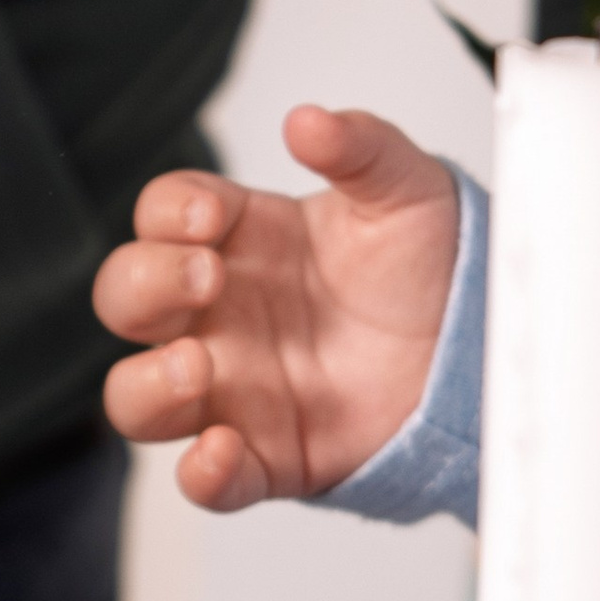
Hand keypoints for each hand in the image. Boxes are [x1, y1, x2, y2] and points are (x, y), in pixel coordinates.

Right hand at [94, 108, 459, 509]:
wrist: (473, 344)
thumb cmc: (424, 266)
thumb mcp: (404, 190)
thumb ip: (360, 148)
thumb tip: (307, 120)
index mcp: (242, 240)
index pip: (163, 214)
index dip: (169, 212)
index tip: (209, 216)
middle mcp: (220, 314)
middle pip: (126, 298)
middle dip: (146, 285)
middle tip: (207, 279)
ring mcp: (234, 387)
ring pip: (135, 397)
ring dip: (148, 385)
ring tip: (199, 366)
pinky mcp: (266, 454)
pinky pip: (206, 480)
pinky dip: (200, 475)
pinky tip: (221, 452)